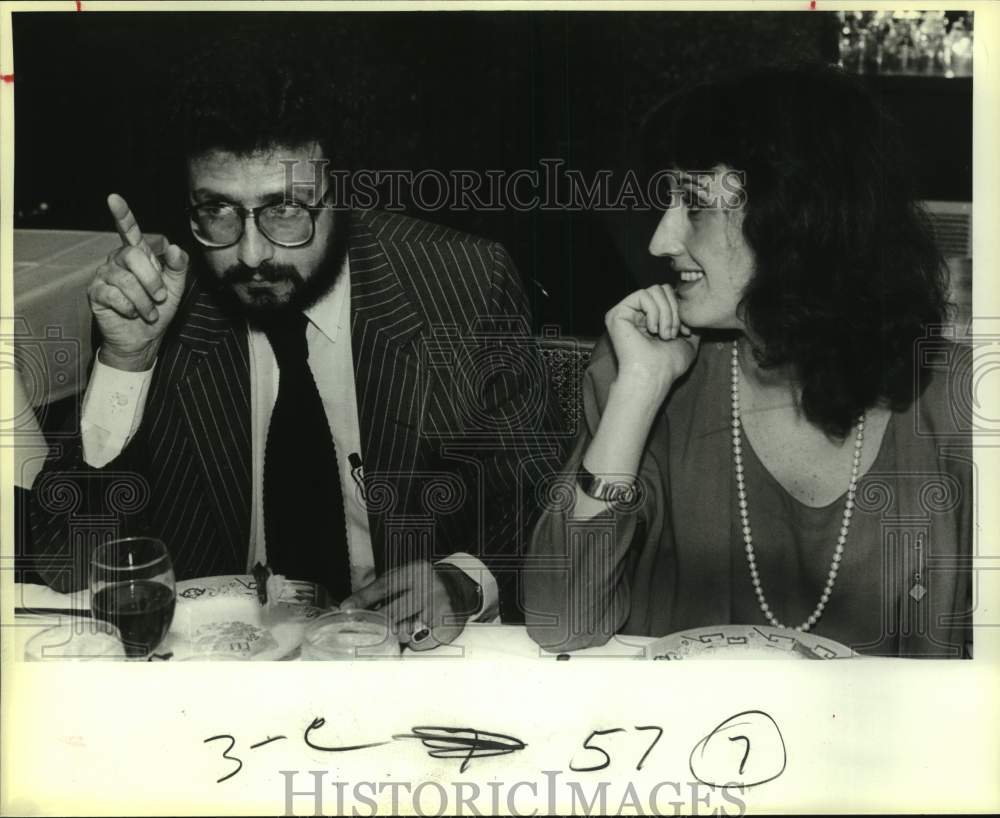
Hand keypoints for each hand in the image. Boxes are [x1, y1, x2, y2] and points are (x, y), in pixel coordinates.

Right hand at [88, 193, 188, 370]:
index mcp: (138, 255)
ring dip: (144, 300)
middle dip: (152, 280)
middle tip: (160, 298)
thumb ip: (178, 267)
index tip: (114, 198)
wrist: (143, 338)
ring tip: (149, 312)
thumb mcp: (175, 288)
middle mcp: (118, 260)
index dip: (123, 214)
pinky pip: (113, 295)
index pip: (129, 230)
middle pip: (132, 255)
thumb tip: (175, 248)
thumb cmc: (158, 310)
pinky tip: (132, 313)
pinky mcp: (95, 293)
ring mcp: (104, 275)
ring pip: (125, 279)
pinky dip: (129, 308)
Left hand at [340, 560, 477, 650]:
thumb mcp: (406, 577)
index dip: (364, 597)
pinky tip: (420, 631)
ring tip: (405, 625)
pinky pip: (420, 643)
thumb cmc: (425, 584)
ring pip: (405, 631)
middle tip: (367, 629)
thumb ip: (380, 589)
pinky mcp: (448, 626)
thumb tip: (349, 606)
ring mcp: (440, 607)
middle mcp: (430, 587)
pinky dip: (415, 642)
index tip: (346, 608)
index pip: (385, 585)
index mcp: (416, 571)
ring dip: (398, 633)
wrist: (461, 589)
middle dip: (377, 623)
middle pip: (393, 612)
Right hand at [604, 284, 699, 400]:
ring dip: (666, 314)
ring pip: (655, 290)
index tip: (685, 332)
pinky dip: (654, 312)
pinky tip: (651, 330)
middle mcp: (636, 313)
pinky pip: (643, 295)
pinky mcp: (617, 313)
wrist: (655, 374)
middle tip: (672, 333)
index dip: (680, 309)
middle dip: (674, 310)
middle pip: (662, 289)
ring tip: (663, 334)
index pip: (668, 295)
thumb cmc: (669, 364)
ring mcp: (626, 312)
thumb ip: (689, 324)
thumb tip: (694, 310)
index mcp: (649, 318)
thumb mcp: (688, 341)